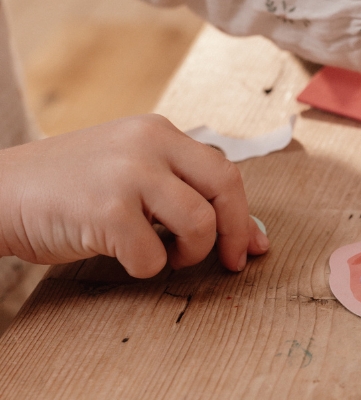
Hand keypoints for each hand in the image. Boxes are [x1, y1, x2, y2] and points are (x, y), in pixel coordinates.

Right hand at [0, 114, 269, 277]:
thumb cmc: (68, 190)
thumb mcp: (128, 169)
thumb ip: (179, 189)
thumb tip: (243, 234)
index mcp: (157, 131)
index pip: (224, 170)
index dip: (244, 213)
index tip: (252, 245)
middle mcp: (148, 143)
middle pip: (226, 187)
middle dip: (237, 231)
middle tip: (231, 262)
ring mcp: (127, 174)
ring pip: (200, 222)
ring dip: (190, 252)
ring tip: (165, 255)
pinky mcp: (106, 209)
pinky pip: (154, 255)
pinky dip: (146, 268)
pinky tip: (123, 256)